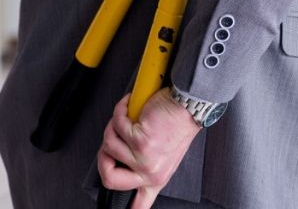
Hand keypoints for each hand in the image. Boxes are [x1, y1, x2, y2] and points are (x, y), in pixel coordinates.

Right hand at [97, 89, 200, 208]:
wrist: (191, 103)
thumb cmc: (178, 122)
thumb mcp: (165, 154)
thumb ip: (144, 167)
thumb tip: (120, 170)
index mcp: (156, 178)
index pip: (139, 205)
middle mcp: (150, 173)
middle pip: (109, 179)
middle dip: (103, 157)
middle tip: (112, 140)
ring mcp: (144, 159)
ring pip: (109, 145)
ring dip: (114, 125)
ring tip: (128, 116)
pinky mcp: (141, 142)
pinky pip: (117, 126)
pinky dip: (120, 110)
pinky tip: (130, 104)